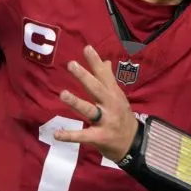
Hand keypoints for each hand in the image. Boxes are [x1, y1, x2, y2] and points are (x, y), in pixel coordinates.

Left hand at [54, 45, 137, 162]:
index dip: (95, 62)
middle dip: (84, 77)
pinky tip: (56, 134)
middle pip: (96, 89)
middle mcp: (110, 105)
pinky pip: (83, 136)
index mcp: (113, 94)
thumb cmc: (122, 116)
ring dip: (76, 102)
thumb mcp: (119, 96)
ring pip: (90, 110)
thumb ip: (109, 79)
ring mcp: (105, 121)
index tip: (87, 48)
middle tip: (71, 64)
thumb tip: (105, 61)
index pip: (104, 75)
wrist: (133, 142)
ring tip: (63, 94)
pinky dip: (70, 135)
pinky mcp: (99, 137)